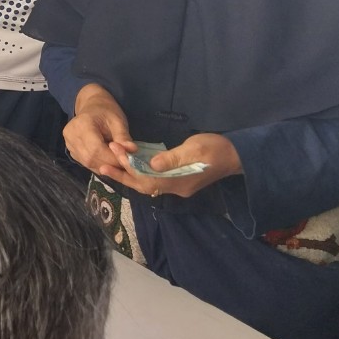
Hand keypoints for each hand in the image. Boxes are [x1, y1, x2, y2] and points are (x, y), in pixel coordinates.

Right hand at [64, 84, 132, 175]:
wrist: (93, 106)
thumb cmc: (106, 112)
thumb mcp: (118, 121)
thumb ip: (123, 137)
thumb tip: (131, 151)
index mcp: (82, 124)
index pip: (96, 149)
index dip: (112, 158)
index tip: (127, 161)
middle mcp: (71, 135)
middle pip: (90, 158)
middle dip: (110, 164)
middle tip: (124, 163)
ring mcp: (69, 143)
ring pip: (88, 163)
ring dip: (105, 166)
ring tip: (117, 161)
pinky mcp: (71, 150)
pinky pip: (85, 163)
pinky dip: (99, 165)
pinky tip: (107, 160)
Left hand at [100, 133, 242, 198]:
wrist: (236, 156)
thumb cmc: (216, 149)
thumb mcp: (194, 149)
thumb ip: (172, 158)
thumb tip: (151, 163)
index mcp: (179, 183)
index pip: (147, 178)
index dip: (129, 166)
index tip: (115, 151)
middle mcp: (176, 189)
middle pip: (143, 186)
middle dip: (122, 176)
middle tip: (101, 166)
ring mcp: (178, 187)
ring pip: (147, 185)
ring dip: (128, 176)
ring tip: (109, 166)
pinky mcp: (179, 182)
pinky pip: (154, 181)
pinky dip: (140, 175)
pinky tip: (130, 167)